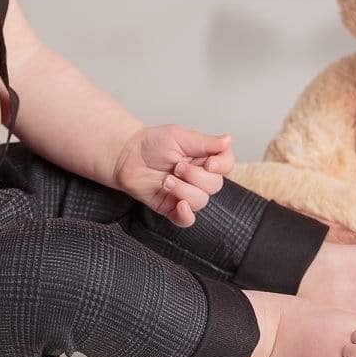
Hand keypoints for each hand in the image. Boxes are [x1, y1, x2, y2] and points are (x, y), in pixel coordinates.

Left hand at [112, 125, 234, 226]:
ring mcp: (186, 193)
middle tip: (177, 166)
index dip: (222, 166)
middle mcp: (198, 177)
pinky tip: (179, 205)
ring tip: (166, 180)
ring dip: (183, 191)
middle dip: (195, 176)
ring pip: (201, 201)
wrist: (126, 156)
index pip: (226, 165)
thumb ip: (204, 142)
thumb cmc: (151, 143)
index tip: (209, 163)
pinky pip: (188, 220)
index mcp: (204, 158)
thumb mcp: (179, 136)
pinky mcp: (172, 207)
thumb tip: (228, 140)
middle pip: (215, 185)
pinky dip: (186, 214)